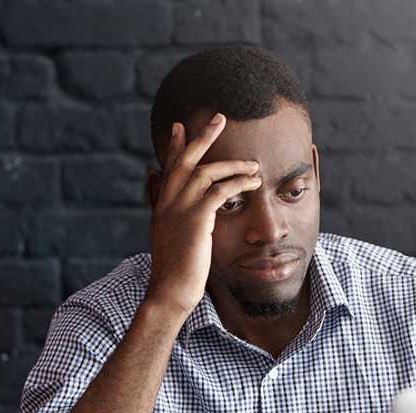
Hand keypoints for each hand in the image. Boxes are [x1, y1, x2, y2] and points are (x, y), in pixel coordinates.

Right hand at [145, 112, 261, 316]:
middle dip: (202, 137)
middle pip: (184, 160)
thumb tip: (178, 214)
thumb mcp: (169, 241)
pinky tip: (253, 181)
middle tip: (219, 117)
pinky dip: (238, 182)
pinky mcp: (196, 219)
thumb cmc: (175, 273)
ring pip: (206, 172)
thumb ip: (172, 220)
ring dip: (232, 164)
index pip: (168, 169)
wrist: (170, 292)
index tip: (179, 127)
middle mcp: (168, 203)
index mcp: (162, 206)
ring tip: (253, 164)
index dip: (174, 147)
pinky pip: (220, 191)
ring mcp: (180, 210)